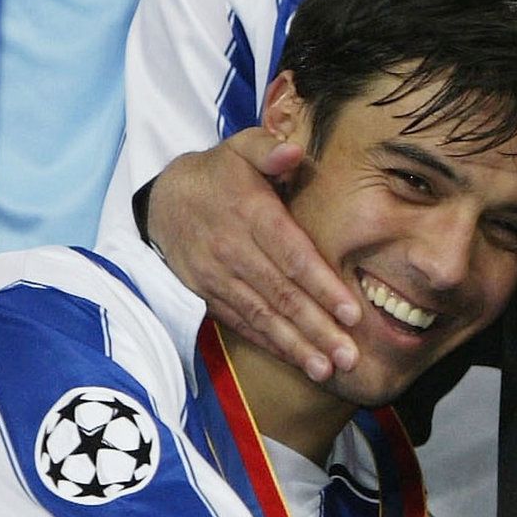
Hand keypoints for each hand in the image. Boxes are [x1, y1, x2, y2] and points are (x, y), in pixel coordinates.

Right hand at [146, 128, 360, 379]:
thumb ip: (268, 148)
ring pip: (262, 316)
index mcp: (249, 213)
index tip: (352, 312)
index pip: (290, 255)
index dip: (321, 285)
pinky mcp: (209, 295)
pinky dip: (271, 345)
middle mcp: (233, 250)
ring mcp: (218, 277)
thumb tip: (294, 151)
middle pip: (280, 294)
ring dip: (296, 346)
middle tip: (350, 355)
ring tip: (327, 369)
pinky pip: (243, 324)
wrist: (165, 201)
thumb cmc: (220, 173)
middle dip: (317, 327)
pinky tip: (298, 361)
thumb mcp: (241, 147)